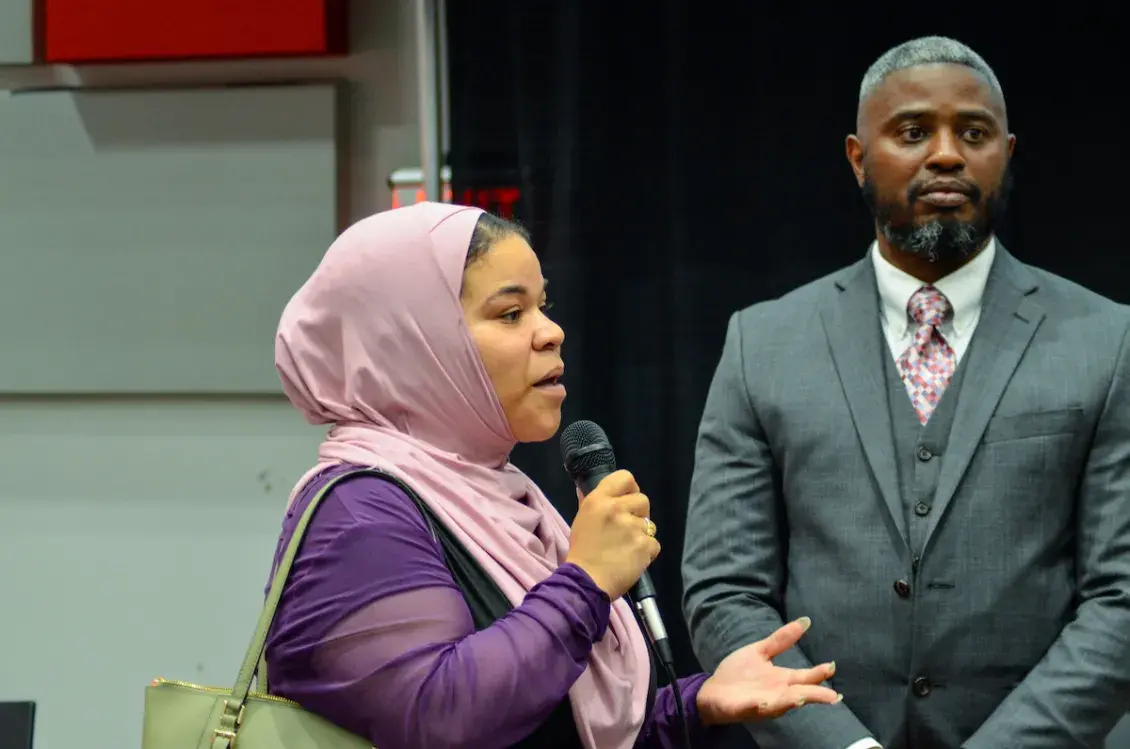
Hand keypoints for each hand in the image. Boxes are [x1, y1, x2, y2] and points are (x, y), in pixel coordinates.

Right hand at [565, 470, 658, 599]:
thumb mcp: (582, 520)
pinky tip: (633, 559)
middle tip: (626, 528)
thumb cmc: (581, 551)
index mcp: (599, 500)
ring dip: (641, 534)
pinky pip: (654, 543)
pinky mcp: (645, 546)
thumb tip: (595, 488)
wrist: (586, 581)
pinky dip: (646, 552)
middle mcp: (617, 509)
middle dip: (638, 513)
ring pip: (649, 523)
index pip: (625, 477)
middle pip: (643, 500)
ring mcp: (633, 527)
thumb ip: (592, 502)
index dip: (630, 488)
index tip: (627, 499)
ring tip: (626, 547)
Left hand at [696, 617, 841, 725]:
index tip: (832, 667)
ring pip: (781, 704)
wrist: (713, 690)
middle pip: (800, 694)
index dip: (819, 674)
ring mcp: (762, 702)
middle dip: (815, 695)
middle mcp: (777, 693)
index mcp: (782, 679)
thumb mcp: (761, 651)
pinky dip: (760, 706)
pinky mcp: (743, 708)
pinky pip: (753, 708)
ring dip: (791, 701)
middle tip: (833, 696)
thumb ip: (781, 640)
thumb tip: (805, 620)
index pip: (805, 677)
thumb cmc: (739, 674)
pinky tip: (764, 703)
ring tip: (802, 698)